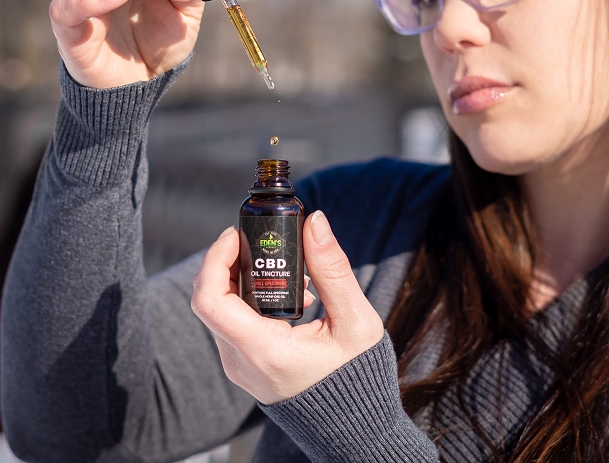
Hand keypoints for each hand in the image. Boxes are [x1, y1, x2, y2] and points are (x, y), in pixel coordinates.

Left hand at [191, 211, 384, 404]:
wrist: (352, 426)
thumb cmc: (357, 377)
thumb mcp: (354, 320)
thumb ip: (333, 269)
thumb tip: (315, 223)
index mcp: (263, 352)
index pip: (210, 300)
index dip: (214, 259)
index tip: (236, 235)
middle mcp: (240, 362)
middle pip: (212, 299)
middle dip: (231, 260)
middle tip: (263, 239)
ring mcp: (239, 366)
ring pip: (220, 309)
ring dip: (242, 278)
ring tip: (285, 265)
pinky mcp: (245, 364)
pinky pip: (233, 322)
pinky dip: (250, 297)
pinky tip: (289, 292)